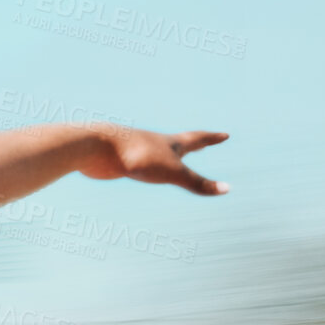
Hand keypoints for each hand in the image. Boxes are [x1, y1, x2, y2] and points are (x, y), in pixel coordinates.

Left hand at [76, 124, 230, 195]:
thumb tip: (227, 189)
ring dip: (167, 155)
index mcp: (171, 144)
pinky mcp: (122, 161)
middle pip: (179, 144)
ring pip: (157, 154)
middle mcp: (155, 144)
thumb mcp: (172, 172)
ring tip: (172, 157)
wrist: (97, 148)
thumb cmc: (138, 157)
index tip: (225, 135)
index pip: (198, 139)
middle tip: (203, 143)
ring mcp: (138, 152)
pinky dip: (145, 167)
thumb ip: (198, 183)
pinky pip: (138, 165)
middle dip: (194, 145)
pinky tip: (139, 168)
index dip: (213, 139)